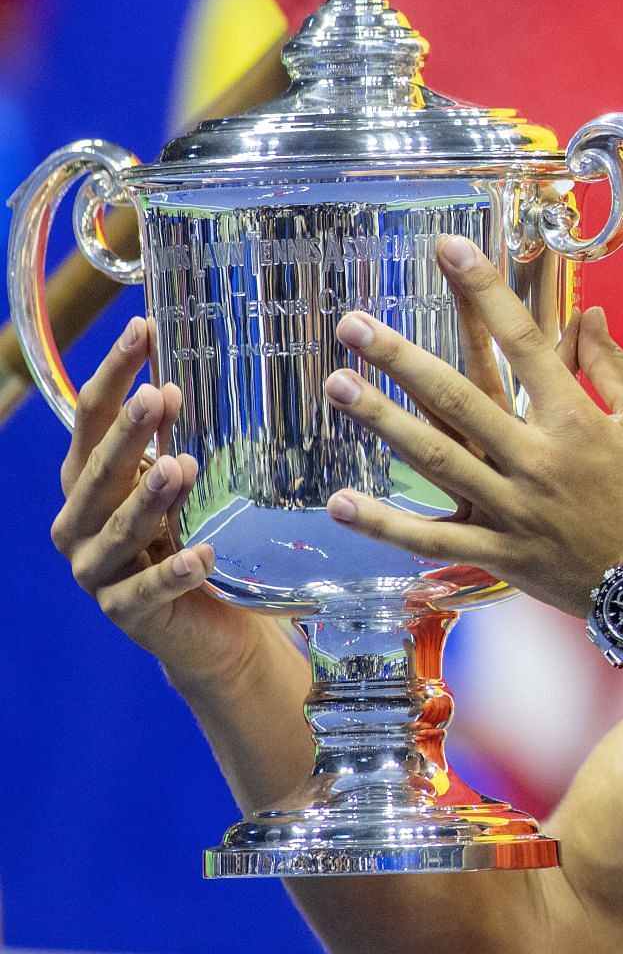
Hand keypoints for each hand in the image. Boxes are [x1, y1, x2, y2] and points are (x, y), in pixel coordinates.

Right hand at [48, 316, 275, 692]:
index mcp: (88, 480)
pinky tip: (202, 556)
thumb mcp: (184, 485)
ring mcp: (96, 570)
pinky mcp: (127, 612)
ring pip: (119, 528)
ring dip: (149, 498)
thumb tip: (185, 376)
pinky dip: (174, 572)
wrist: (210, 624)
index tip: (143, 328)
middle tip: (161, 395)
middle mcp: (80, 521)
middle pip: (98, 470)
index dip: (115, 374)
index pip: (91, 417)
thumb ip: (174, 439)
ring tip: (180, 467)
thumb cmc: (192, 537)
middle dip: (128, 433)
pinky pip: (148, 590)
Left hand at [320, 235, 622, 617]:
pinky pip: (431, 538)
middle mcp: (537, 462)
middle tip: (354, 325)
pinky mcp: (498, 553)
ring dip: (382, 421)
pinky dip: (384, 524)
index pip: (524, 345)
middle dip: (403, 358)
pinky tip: (339, 502)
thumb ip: (619, 369)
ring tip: (338, 385)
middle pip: (459, 398)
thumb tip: (588, 316)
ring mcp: (512, 510)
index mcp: (578, 424)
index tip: (450, 252)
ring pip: (435, 459)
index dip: (486, 294)